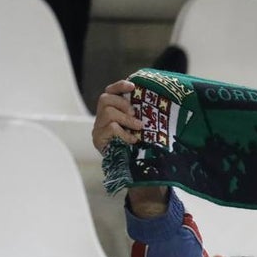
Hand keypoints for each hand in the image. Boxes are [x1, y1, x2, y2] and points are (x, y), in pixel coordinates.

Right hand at [93, 79, 168, 215]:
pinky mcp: (98, 140)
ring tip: (138, 127)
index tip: (133, 85)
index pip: (110, 91)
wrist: (134, 171)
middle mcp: (101, 118)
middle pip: (105, 99)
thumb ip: (142, 115)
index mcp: (112, 111)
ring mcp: (98, 128)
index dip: (119, 86)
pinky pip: (111, 128)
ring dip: (126, 119)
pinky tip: (132, 140)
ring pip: (108, 113)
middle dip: (123, 104)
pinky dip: (124, 133)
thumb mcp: (142, 128)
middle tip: (136, 114)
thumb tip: (159, 98)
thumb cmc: (140, 146)